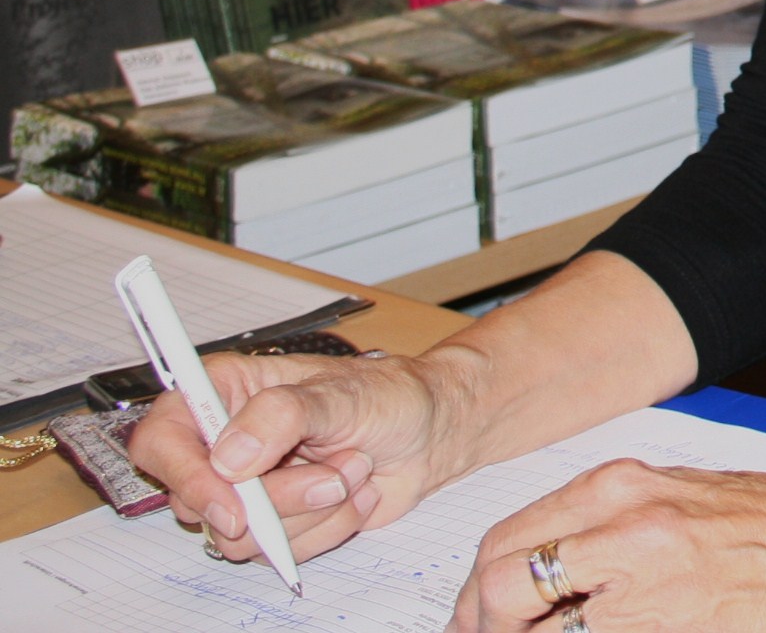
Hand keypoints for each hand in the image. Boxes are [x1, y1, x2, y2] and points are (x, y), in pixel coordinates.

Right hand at [131, 347, 465, 566]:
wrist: (428, 433)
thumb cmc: (388, 396)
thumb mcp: (342, 392)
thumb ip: (283, 415)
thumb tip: (229, 457)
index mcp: (224, 391)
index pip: (160, 440)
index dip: (185, 478)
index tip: (233, 503)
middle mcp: (223, 443)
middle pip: (200, 503)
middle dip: (278, 500)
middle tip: (338, 473)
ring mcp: (246, 488)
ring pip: (240, 537)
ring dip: (311, 510)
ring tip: (353, 469)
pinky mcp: (273, 522)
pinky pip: (278, 551)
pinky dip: (326, 527)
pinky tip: (354, 493)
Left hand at [452, 452, 765, 631]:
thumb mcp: (677, 496)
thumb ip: (605, 525)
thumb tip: (542, 570)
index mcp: (620, 486)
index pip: (506, 543)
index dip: (478, 594)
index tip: (477, 618)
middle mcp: (624, 527)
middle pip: (503, 586)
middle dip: (484, 623)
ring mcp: (647, 586)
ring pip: (543, 629)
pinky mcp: (670, 627)